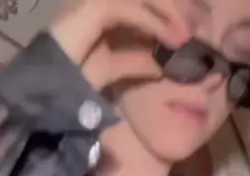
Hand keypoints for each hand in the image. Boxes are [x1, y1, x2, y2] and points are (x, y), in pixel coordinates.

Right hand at [50, 0, 193, 91]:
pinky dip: (155, 22)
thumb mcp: (113, 69)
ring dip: (170, 10)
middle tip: (201, 21)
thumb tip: (159, 63)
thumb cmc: (73, 83)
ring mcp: (95, 1)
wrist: (48, 93)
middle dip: (176, 3)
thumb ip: (135, 61)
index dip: (168, 7)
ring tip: (189, 33)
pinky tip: (173, 38)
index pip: (143, 1)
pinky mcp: (93, 7)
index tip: (192, 24)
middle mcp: (101, 1)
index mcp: (104, 10)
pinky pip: (131, 7)